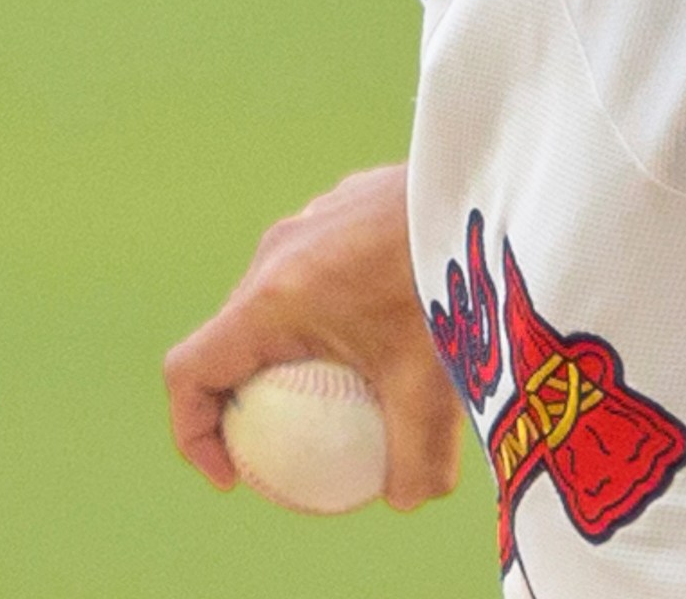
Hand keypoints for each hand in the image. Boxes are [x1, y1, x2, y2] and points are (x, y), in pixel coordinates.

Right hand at [162, 165, 461, 510]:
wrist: (494, 184)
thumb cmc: (452, 280)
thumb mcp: (435, 385)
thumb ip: (417, 455)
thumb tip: (406, 500)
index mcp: (272, 299)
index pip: (190, 372)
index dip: (194, 434)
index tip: (236, 476)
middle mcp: (277, 254)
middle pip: (232, 341)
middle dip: (248, 402)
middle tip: (294, 446)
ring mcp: (310, 222)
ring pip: (280, 303)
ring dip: (298, 353)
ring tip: (353, 391)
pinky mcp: (347, 206)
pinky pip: (322, 271)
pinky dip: (339, 313)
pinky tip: (402, 330)